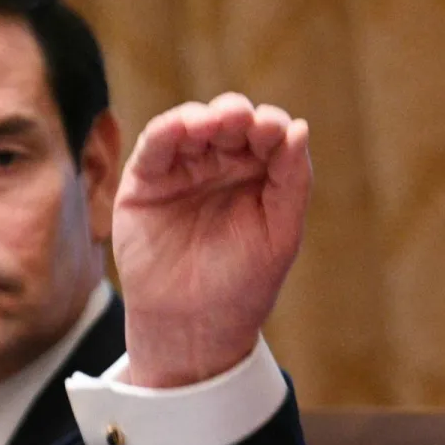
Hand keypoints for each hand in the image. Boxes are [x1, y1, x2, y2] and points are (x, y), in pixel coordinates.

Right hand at [113, 93, 310, 387]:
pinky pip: (155, 146)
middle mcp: (222, 165)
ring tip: (218, 121)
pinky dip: (167, 130)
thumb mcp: (281, 234)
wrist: (195, 327)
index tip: (277, 131)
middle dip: (239, 116)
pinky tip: (183, 127)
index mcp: (260, 175)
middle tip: (244, 120)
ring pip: (192, 126)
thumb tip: (299, 127)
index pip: (267, 136)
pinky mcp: (145, 180)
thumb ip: (292, 182)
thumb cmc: (244, 284)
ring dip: (205, 117)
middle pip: (230, 123)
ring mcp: (183, 169)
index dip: (271, 127)